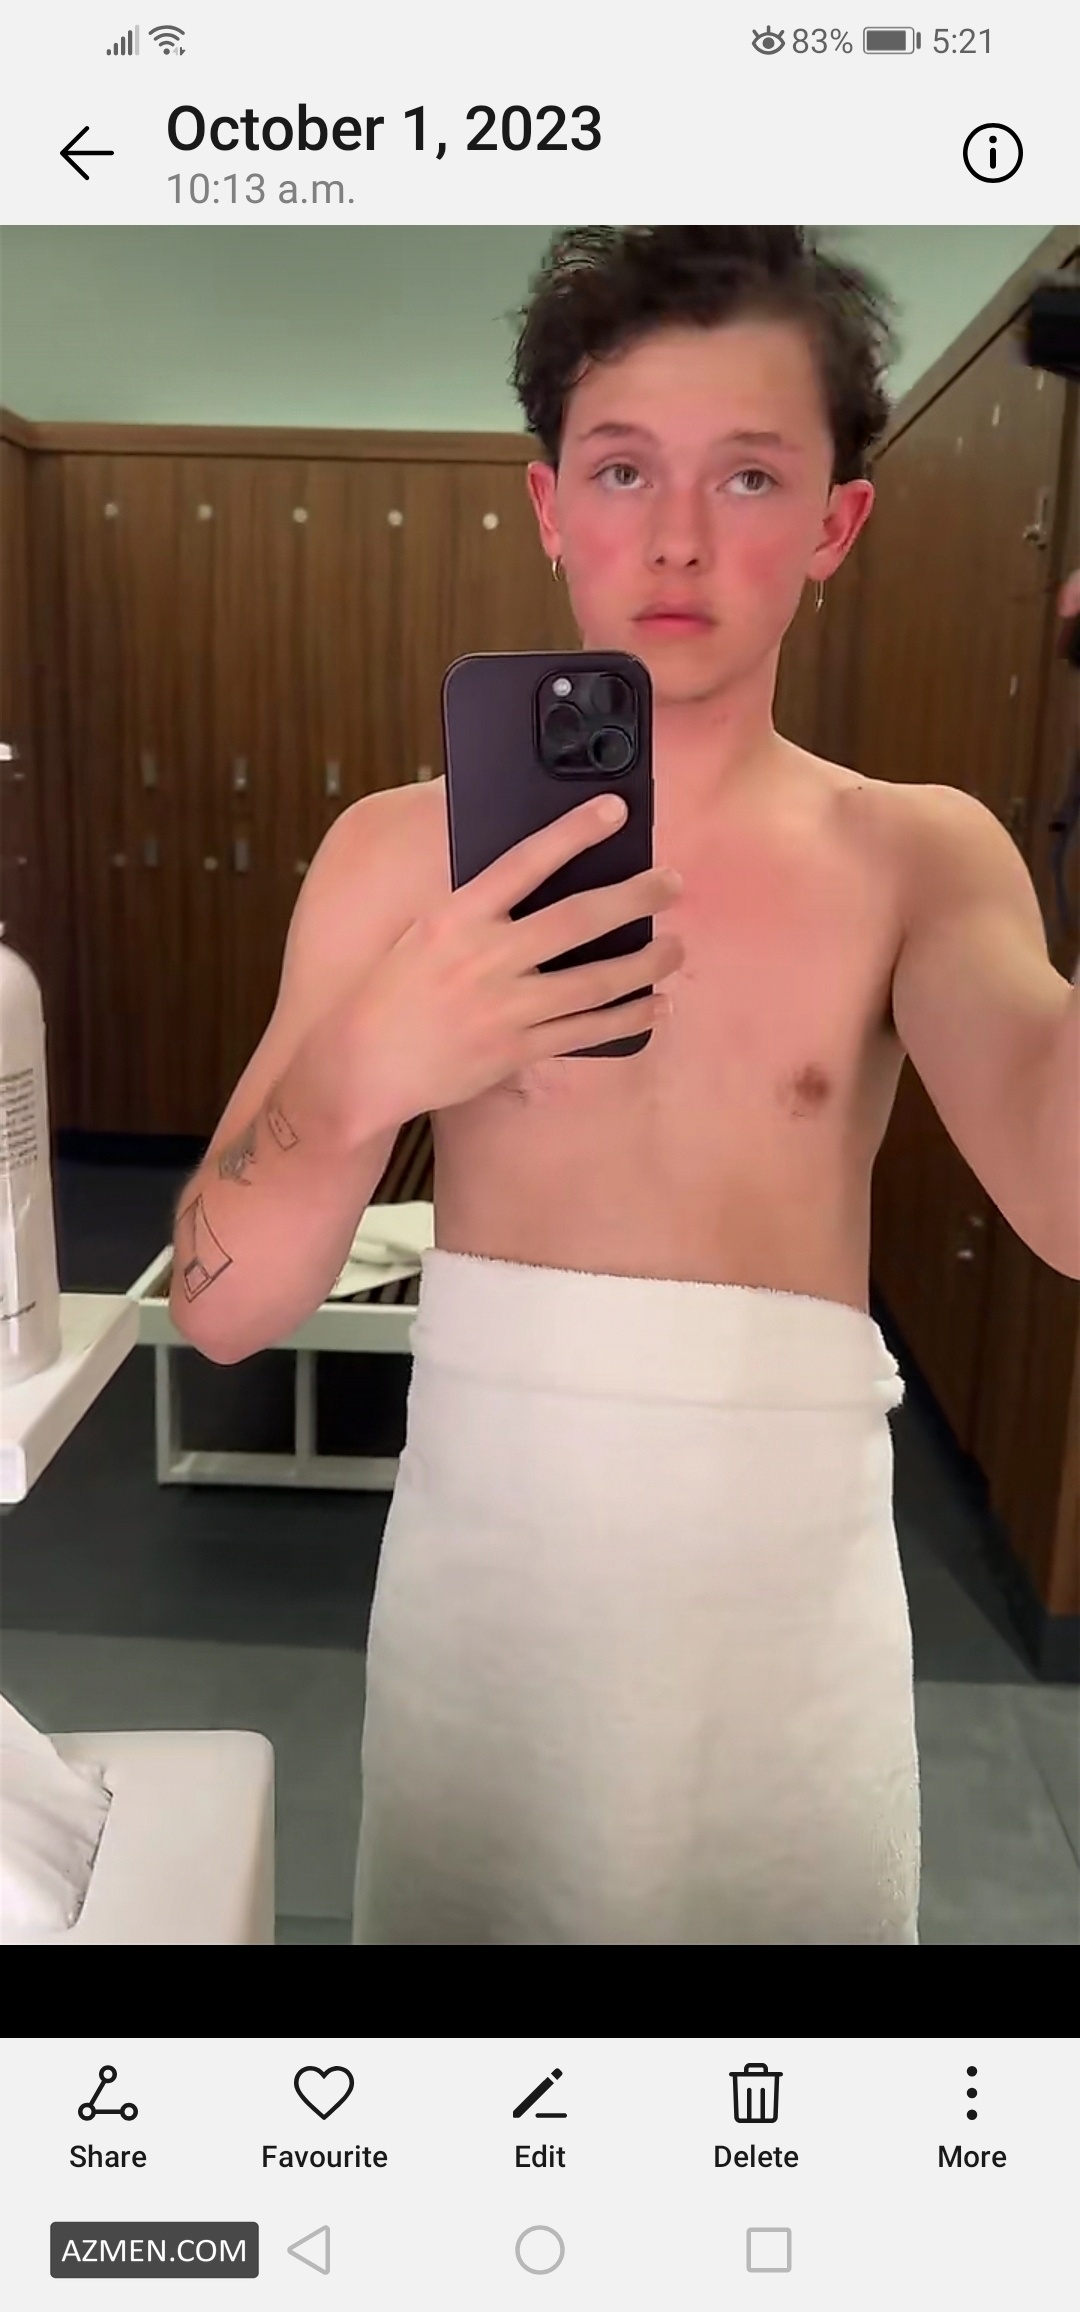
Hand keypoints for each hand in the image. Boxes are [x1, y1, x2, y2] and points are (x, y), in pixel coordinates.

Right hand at [303, 794, 683, 1146]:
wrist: (358, 1066)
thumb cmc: (391, 993)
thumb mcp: (423, 934)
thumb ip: (476, 909)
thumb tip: (530, 879)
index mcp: (456, 917)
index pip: (524, 862)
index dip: (573, 832)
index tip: (614, 809)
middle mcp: (484, 958)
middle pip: (576, 919)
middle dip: (633, 896)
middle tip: (671, 881)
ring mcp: (503, 1008)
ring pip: (594, 981)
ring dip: (645, 962)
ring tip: (676, 947)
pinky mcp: (515, 1050)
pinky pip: (585, 1031)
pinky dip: (627, 1017)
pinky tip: (656, 1005)